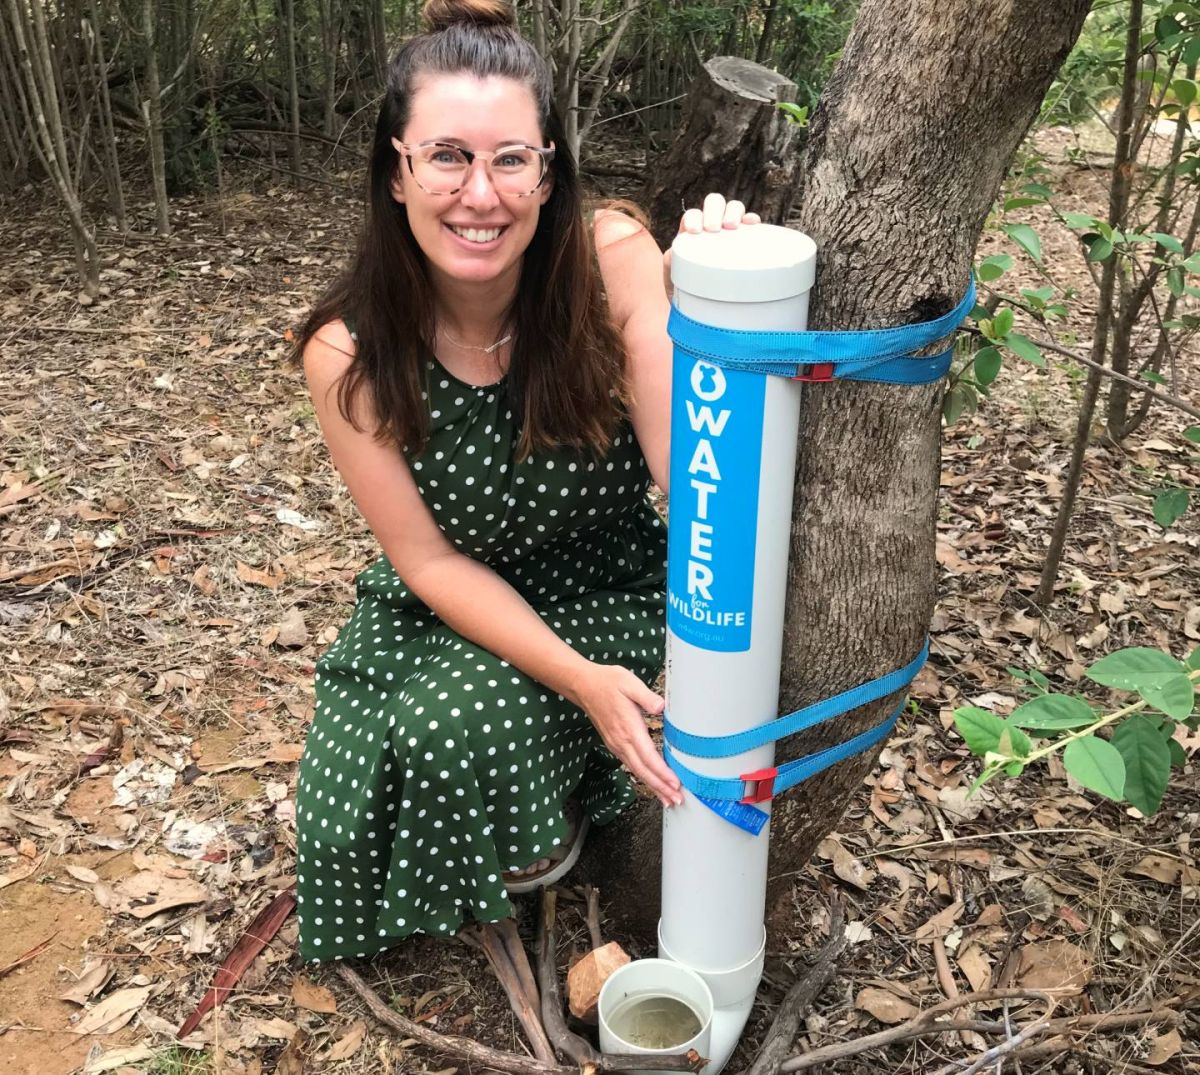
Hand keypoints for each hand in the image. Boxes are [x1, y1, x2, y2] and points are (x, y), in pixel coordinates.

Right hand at [575, 663, 683, 807]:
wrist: (583, 686)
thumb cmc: (608, 682)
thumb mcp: (629, 683)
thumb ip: (647, 696)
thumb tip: (662, 706)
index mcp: (628, 728)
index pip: (648, 756)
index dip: (662, 773)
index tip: (675, 783)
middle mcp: (621, 741)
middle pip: (643, 771)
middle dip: (661, 788)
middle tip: (677, 800)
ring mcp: (616, 745)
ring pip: (637, 771)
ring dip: (654, 786)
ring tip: (668, 799)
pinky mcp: (614, 745)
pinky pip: (631, 766)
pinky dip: (644, 777)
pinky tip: (652, 782)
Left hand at [665, 193, 760, 293]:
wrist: (703, 307)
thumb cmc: (685, 291)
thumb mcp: (673, 276)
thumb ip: (670, 261)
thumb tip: (672, 254)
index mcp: (692, 232)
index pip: (692, 214)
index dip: (693, 217)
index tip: (695, 231)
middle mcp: (712, 227)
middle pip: (714, 203)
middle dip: (713, 211)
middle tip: (713, 228)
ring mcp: (731, 232)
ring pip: (734, 208)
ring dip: (733, 211)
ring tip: (731, 226)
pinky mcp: (747, 240)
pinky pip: (751, 223)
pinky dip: (752, 219)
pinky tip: (752, 223)